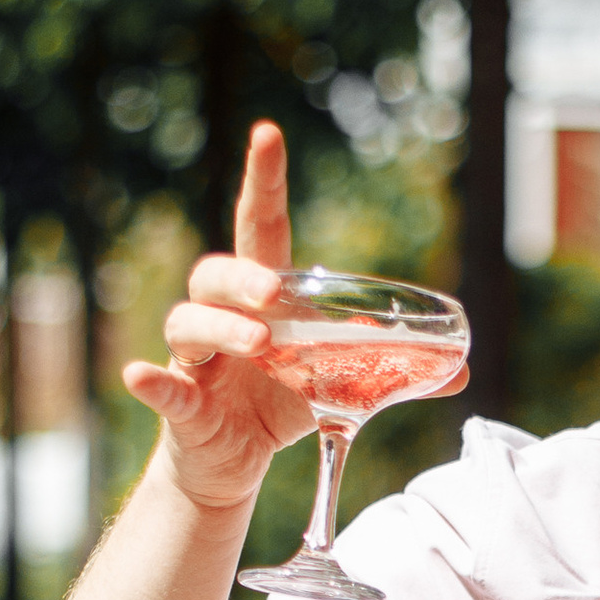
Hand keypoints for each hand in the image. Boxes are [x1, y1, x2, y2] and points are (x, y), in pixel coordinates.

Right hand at [120, 124, 471, 514]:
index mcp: (262, 301)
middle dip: (242, 275)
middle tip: (274, 292)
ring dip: (220, 328)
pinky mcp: (181, 408)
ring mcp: (195, 363)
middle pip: (214, 272)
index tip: (268, 133)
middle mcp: (221, 319)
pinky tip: (139, 374)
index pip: (259, 226)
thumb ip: (390, 374)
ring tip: (257, 342)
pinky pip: (161, 387)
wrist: (229, 466)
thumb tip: (461, 371)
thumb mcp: (338, 388)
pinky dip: (151, 381)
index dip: (262, 180)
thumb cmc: (276, 406)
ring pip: (187, 323)